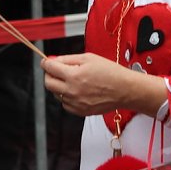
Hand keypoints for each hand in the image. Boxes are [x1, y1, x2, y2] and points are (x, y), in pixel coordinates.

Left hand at [41, 53, 156, 116]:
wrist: (125, 89)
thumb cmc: (110, 72)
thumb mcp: (88, 58)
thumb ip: (68, 59)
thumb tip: (53, 60)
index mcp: (74, 76)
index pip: (50, 68)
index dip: (46, 63)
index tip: (46, 62)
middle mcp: (72, 91)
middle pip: (48, 83)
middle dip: (49, 74)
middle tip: (55, 70)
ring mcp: (75, 103)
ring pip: (56, 94)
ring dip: (58, 85)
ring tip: (71, 79)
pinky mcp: (80, 111)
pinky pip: (64, 104)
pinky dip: (66, 96)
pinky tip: (76, 90)